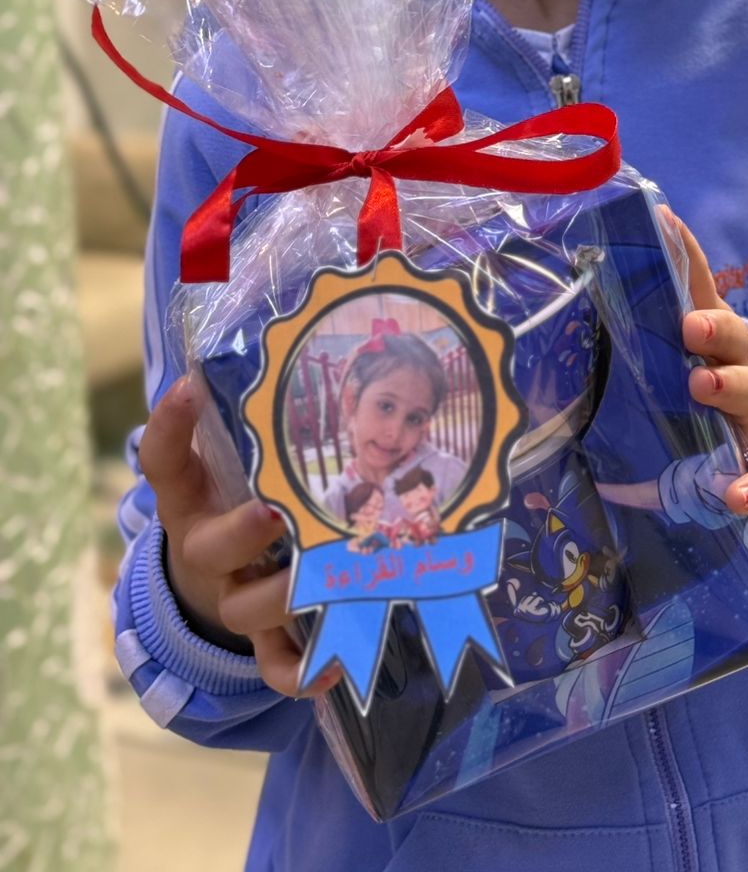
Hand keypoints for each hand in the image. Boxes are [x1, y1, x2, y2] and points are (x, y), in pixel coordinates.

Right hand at [138, 376, 339, 698]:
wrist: (226, 573)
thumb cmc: (241, 490)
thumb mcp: (238, 450)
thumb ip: (257, 404)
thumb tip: (300, 322)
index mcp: (194, 495)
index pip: (164, 459)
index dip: (170, 427)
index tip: (189, 388)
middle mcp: (208, 548)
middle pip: (211, 548)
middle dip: (241, 532)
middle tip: (274, 512)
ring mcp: (234, 596)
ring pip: (247, 609)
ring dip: (284, 597)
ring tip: (325, 581)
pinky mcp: (266, 639)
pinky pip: (277, 665)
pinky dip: (303, 670)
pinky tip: (338, 660)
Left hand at [662, 207, 747, 515]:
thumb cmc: (722, 363)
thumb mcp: (707, 323)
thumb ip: (684, 279)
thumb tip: (659, 215)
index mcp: (718, 331)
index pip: (704, 289)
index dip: (687, 258)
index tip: (666, 226)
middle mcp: (742, 363)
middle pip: (732, 341)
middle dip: (712, 332)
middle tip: (689, 328)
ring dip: (727, 391)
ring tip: (703, 389)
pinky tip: (738, 498)